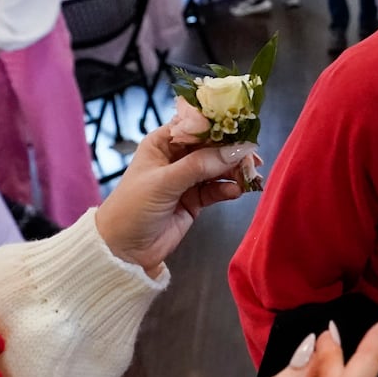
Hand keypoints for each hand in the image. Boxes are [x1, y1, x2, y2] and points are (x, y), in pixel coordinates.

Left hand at [94, 123, 255, 272]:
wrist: (123, 250)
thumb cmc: (132, 208)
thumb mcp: (164, 182)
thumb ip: (199, 166)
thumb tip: (235, 150)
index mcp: (162, 143)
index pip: (195, 126)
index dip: (219, 126)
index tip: (243, 127)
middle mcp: (176, 157)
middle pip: (212, 146)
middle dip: (232, 150)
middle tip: (253, 157)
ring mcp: (187, 179)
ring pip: (218, 168)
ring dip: (235, 171)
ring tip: (250, 176)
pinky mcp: (195, 200)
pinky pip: (217, 189)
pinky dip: (229, 188)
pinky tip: (237, 191)